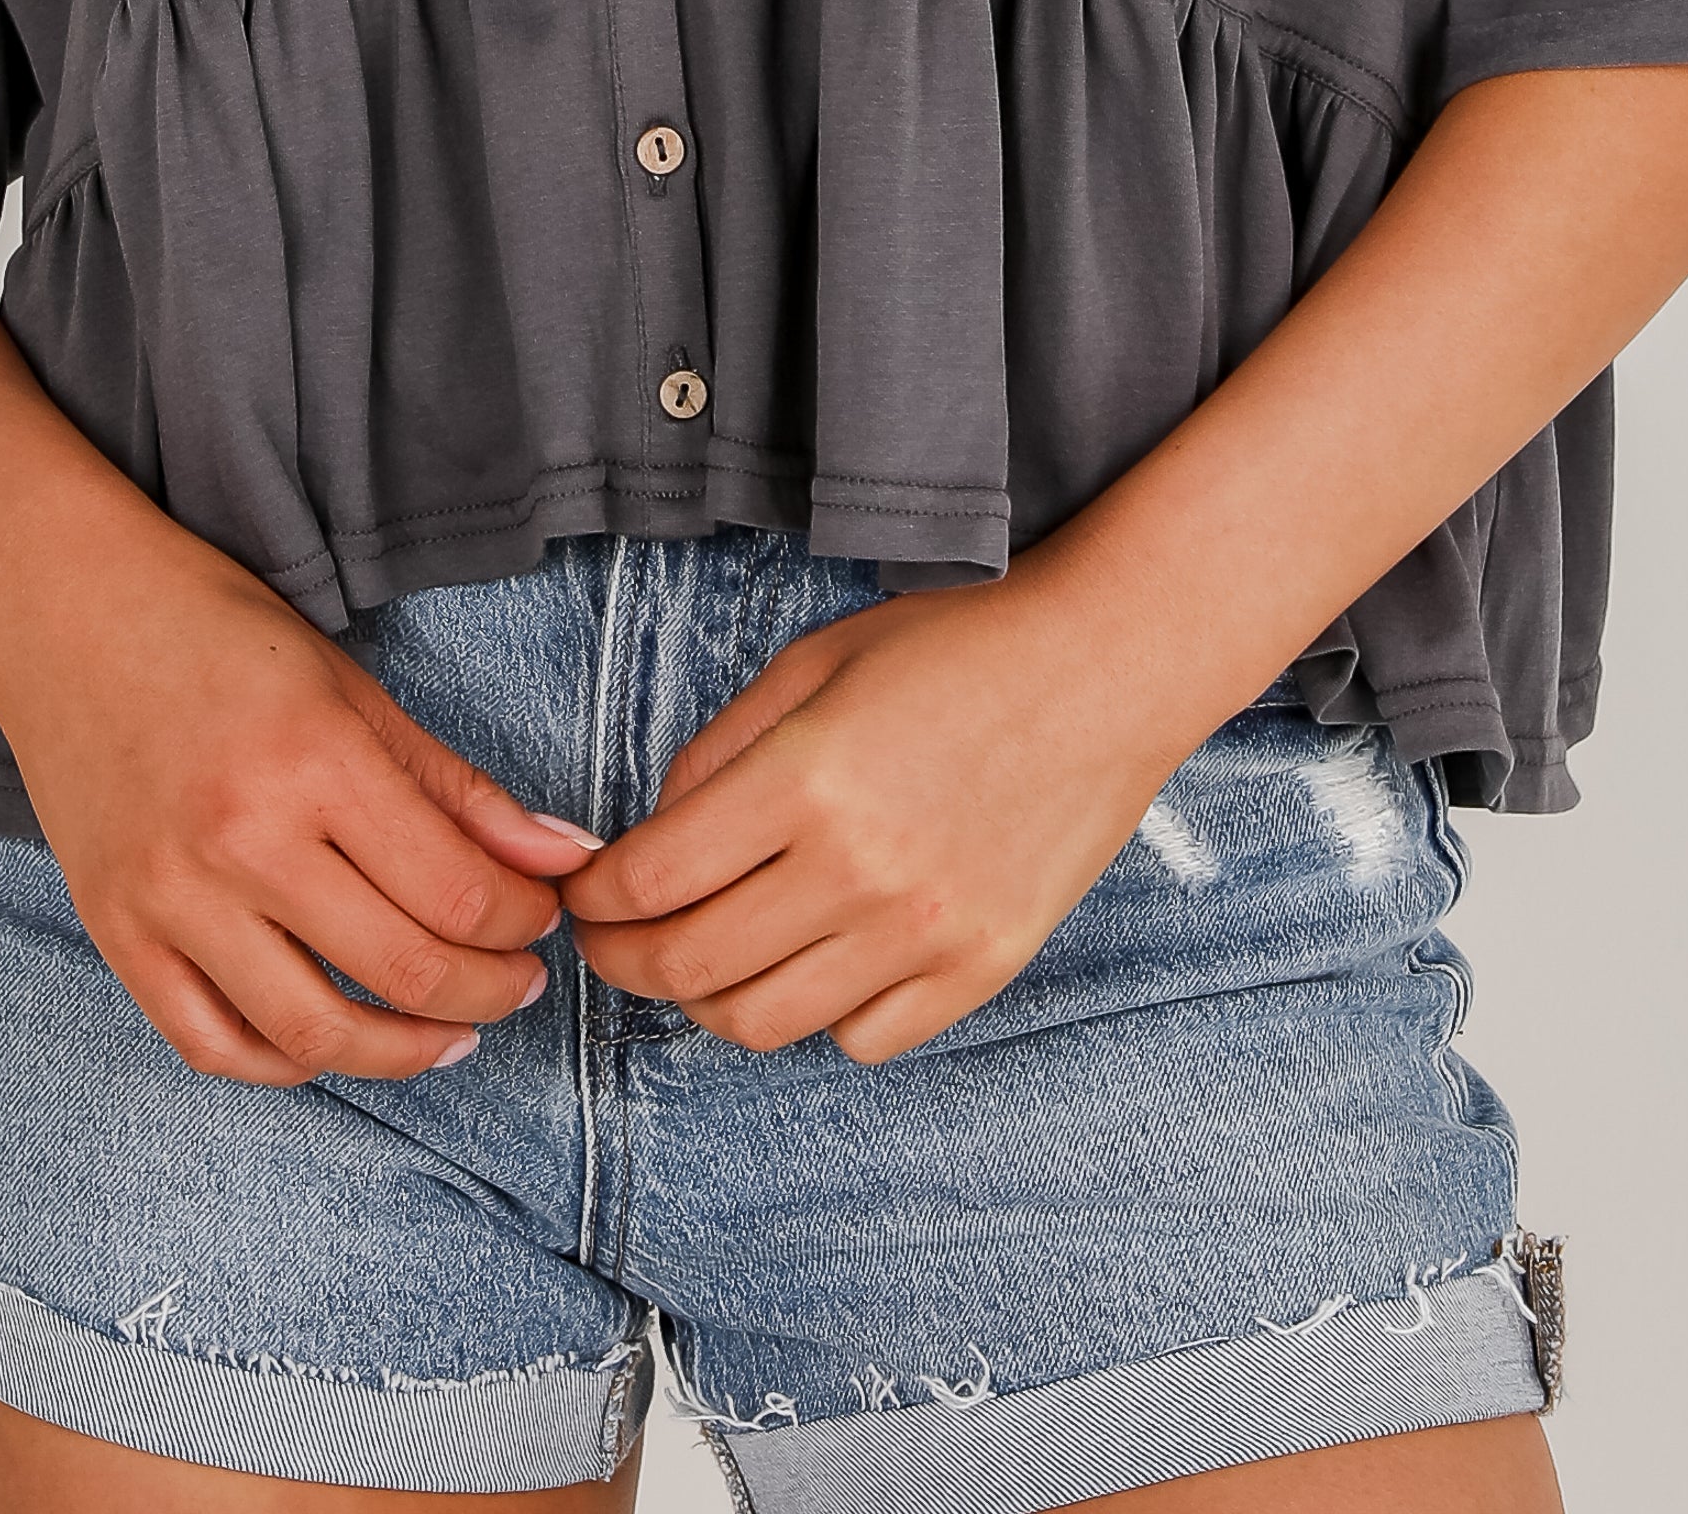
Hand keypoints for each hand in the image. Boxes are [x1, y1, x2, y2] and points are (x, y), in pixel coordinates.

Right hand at [0, 517, 600, 1087]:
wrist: (64, 611)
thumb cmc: (216, 631)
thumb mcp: (352, 688)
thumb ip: (457, 788)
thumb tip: (563, 859)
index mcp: (314, 762)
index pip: (457, 891)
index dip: (523, 922)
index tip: (545, 917)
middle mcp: (241, 841)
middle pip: (401, 969)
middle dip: (488, 989)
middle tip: (520, 979)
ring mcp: (170, 897)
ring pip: (313, 1032)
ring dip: (405, 1052)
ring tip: (452, 1032)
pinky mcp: (116, 932)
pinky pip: (213, 1043)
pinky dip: (287, 1065)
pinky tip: (338, 1044)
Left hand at [560, 566, 1165, 1062]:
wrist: (1106, 667)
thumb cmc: (958, 647)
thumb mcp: (816, 662)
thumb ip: (721, 750)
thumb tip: (656, 836)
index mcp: (805, 780)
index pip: (653, 881)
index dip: (595, 901)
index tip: (581, 897)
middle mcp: (858, 872)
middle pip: (691, 968)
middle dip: (624, 961)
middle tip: (610, 943)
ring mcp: (922, 933)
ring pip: (764, 1022)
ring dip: (707, 1001)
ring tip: (698, 962)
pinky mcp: (978, 970)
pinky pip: (860, 1040)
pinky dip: (816, 1016)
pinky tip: (811, 962)